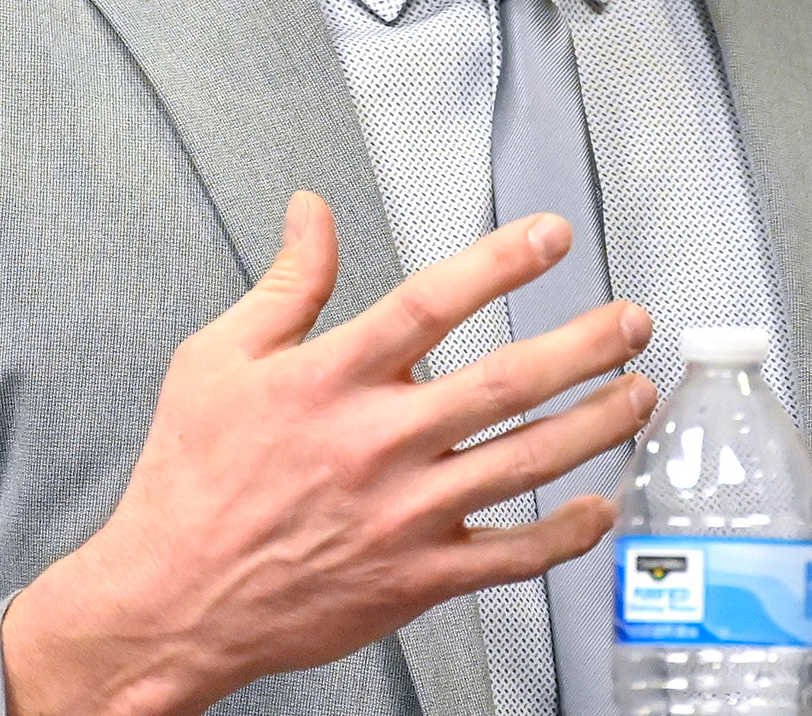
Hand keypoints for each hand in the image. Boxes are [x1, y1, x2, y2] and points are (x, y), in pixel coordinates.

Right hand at [2, 191, 657, 715]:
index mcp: (328, 380)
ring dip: (597, 425)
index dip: (501, 263)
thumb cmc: (191, 480)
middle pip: (505, 381)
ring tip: (639, 395)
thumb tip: (312, 213)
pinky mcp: (415, 578)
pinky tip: (601, 507)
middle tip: (632, 322)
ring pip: (526, 462)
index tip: (553, 236)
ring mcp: (402, 514)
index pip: (431, 302)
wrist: (171, 598)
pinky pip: (511, 556)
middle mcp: (375, 442)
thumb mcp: (215, 359)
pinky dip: (566, 534)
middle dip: (586, 345)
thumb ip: (284, 284)